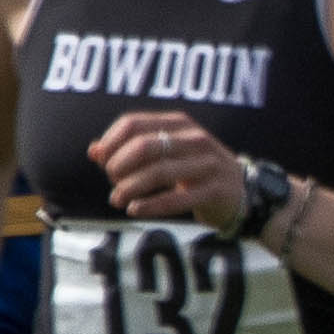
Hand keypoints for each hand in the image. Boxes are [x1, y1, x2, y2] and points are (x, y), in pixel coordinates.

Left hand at [88, 109, 249, 227]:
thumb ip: (130, 148)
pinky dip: (151, 206)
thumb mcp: (166, 152)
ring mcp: (207, 164)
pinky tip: (134, 210)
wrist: (239, 191)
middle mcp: (194, 138)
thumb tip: (94, 151)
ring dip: (130, 187)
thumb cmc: (193, 170)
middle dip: (120, 165)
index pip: (134, 123)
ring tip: (116, 199)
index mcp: (179, 123)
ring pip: (159, 172)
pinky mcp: (214, 190)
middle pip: (144, 146)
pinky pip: (176, 199)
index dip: (111, 142)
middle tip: (112, 181)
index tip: (101, 161)